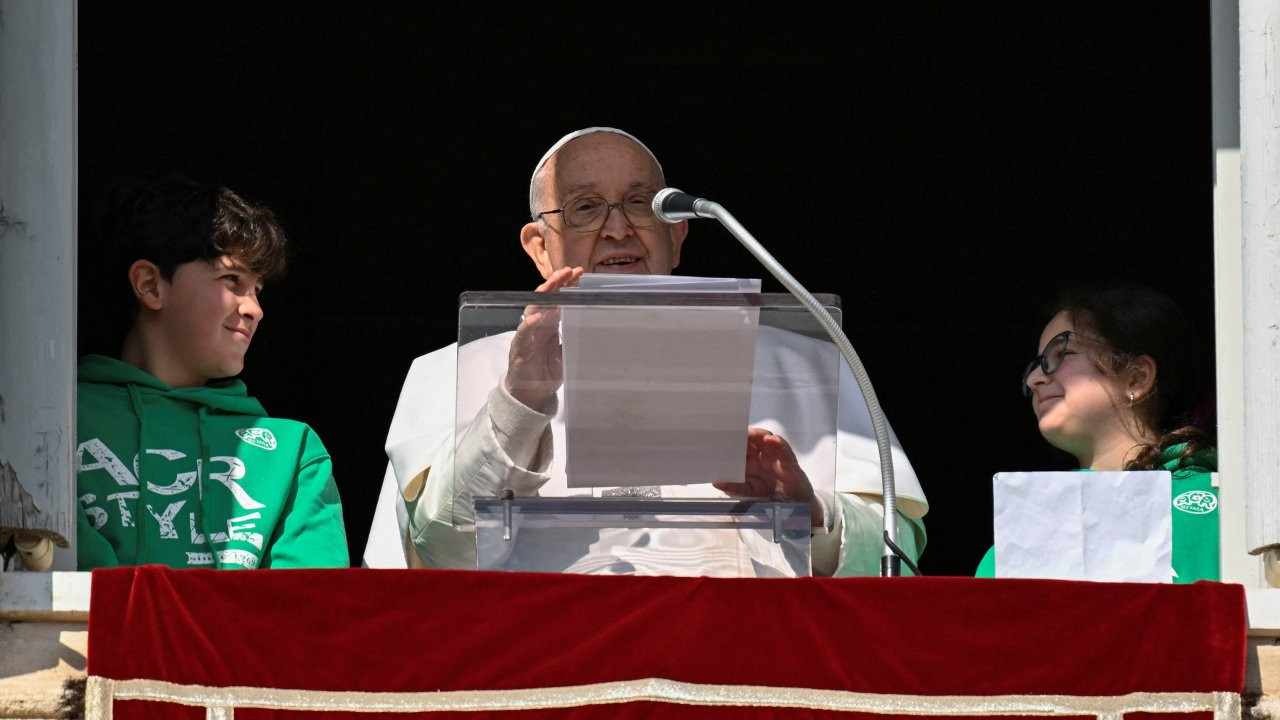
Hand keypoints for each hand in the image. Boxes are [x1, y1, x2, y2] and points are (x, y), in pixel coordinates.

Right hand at [504, 267, 583, 409]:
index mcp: (551, 323)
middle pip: (546, 297)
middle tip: (569, 271)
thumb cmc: (548, 372)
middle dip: (557, 283)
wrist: (531, 393)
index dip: (568, 286)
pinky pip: (523, 332)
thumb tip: (600, 332)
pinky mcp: (520, 347)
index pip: (559, 299)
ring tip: (553, 283)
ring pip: (533, 308)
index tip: (580, 274)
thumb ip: (578, 341)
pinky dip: (529, 323)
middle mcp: (539, 324)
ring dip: (543, 295)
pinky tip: (538, 316)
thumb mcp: (568, 354)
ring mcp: (528, 334)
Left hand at [714, 427, 822, 527]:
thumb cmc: (769, 495)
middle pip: (752, 439)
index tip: (721, 438)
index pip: (740, 446)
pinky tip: (772, 440)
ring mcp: (775, 457)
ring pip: (767, 439)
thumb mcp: (748, 493)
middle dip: (743, 434)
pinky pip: (784, 450)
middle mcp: (762, 455)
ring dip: (758, 435)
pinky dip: (778, 443)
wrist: (792, 508)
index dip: (731, 441)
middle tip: (733, 432)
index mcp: (750, 460)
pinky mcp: (789, 462)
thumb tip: (716, 482)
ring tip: (750, 434)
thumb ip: (734, 487)